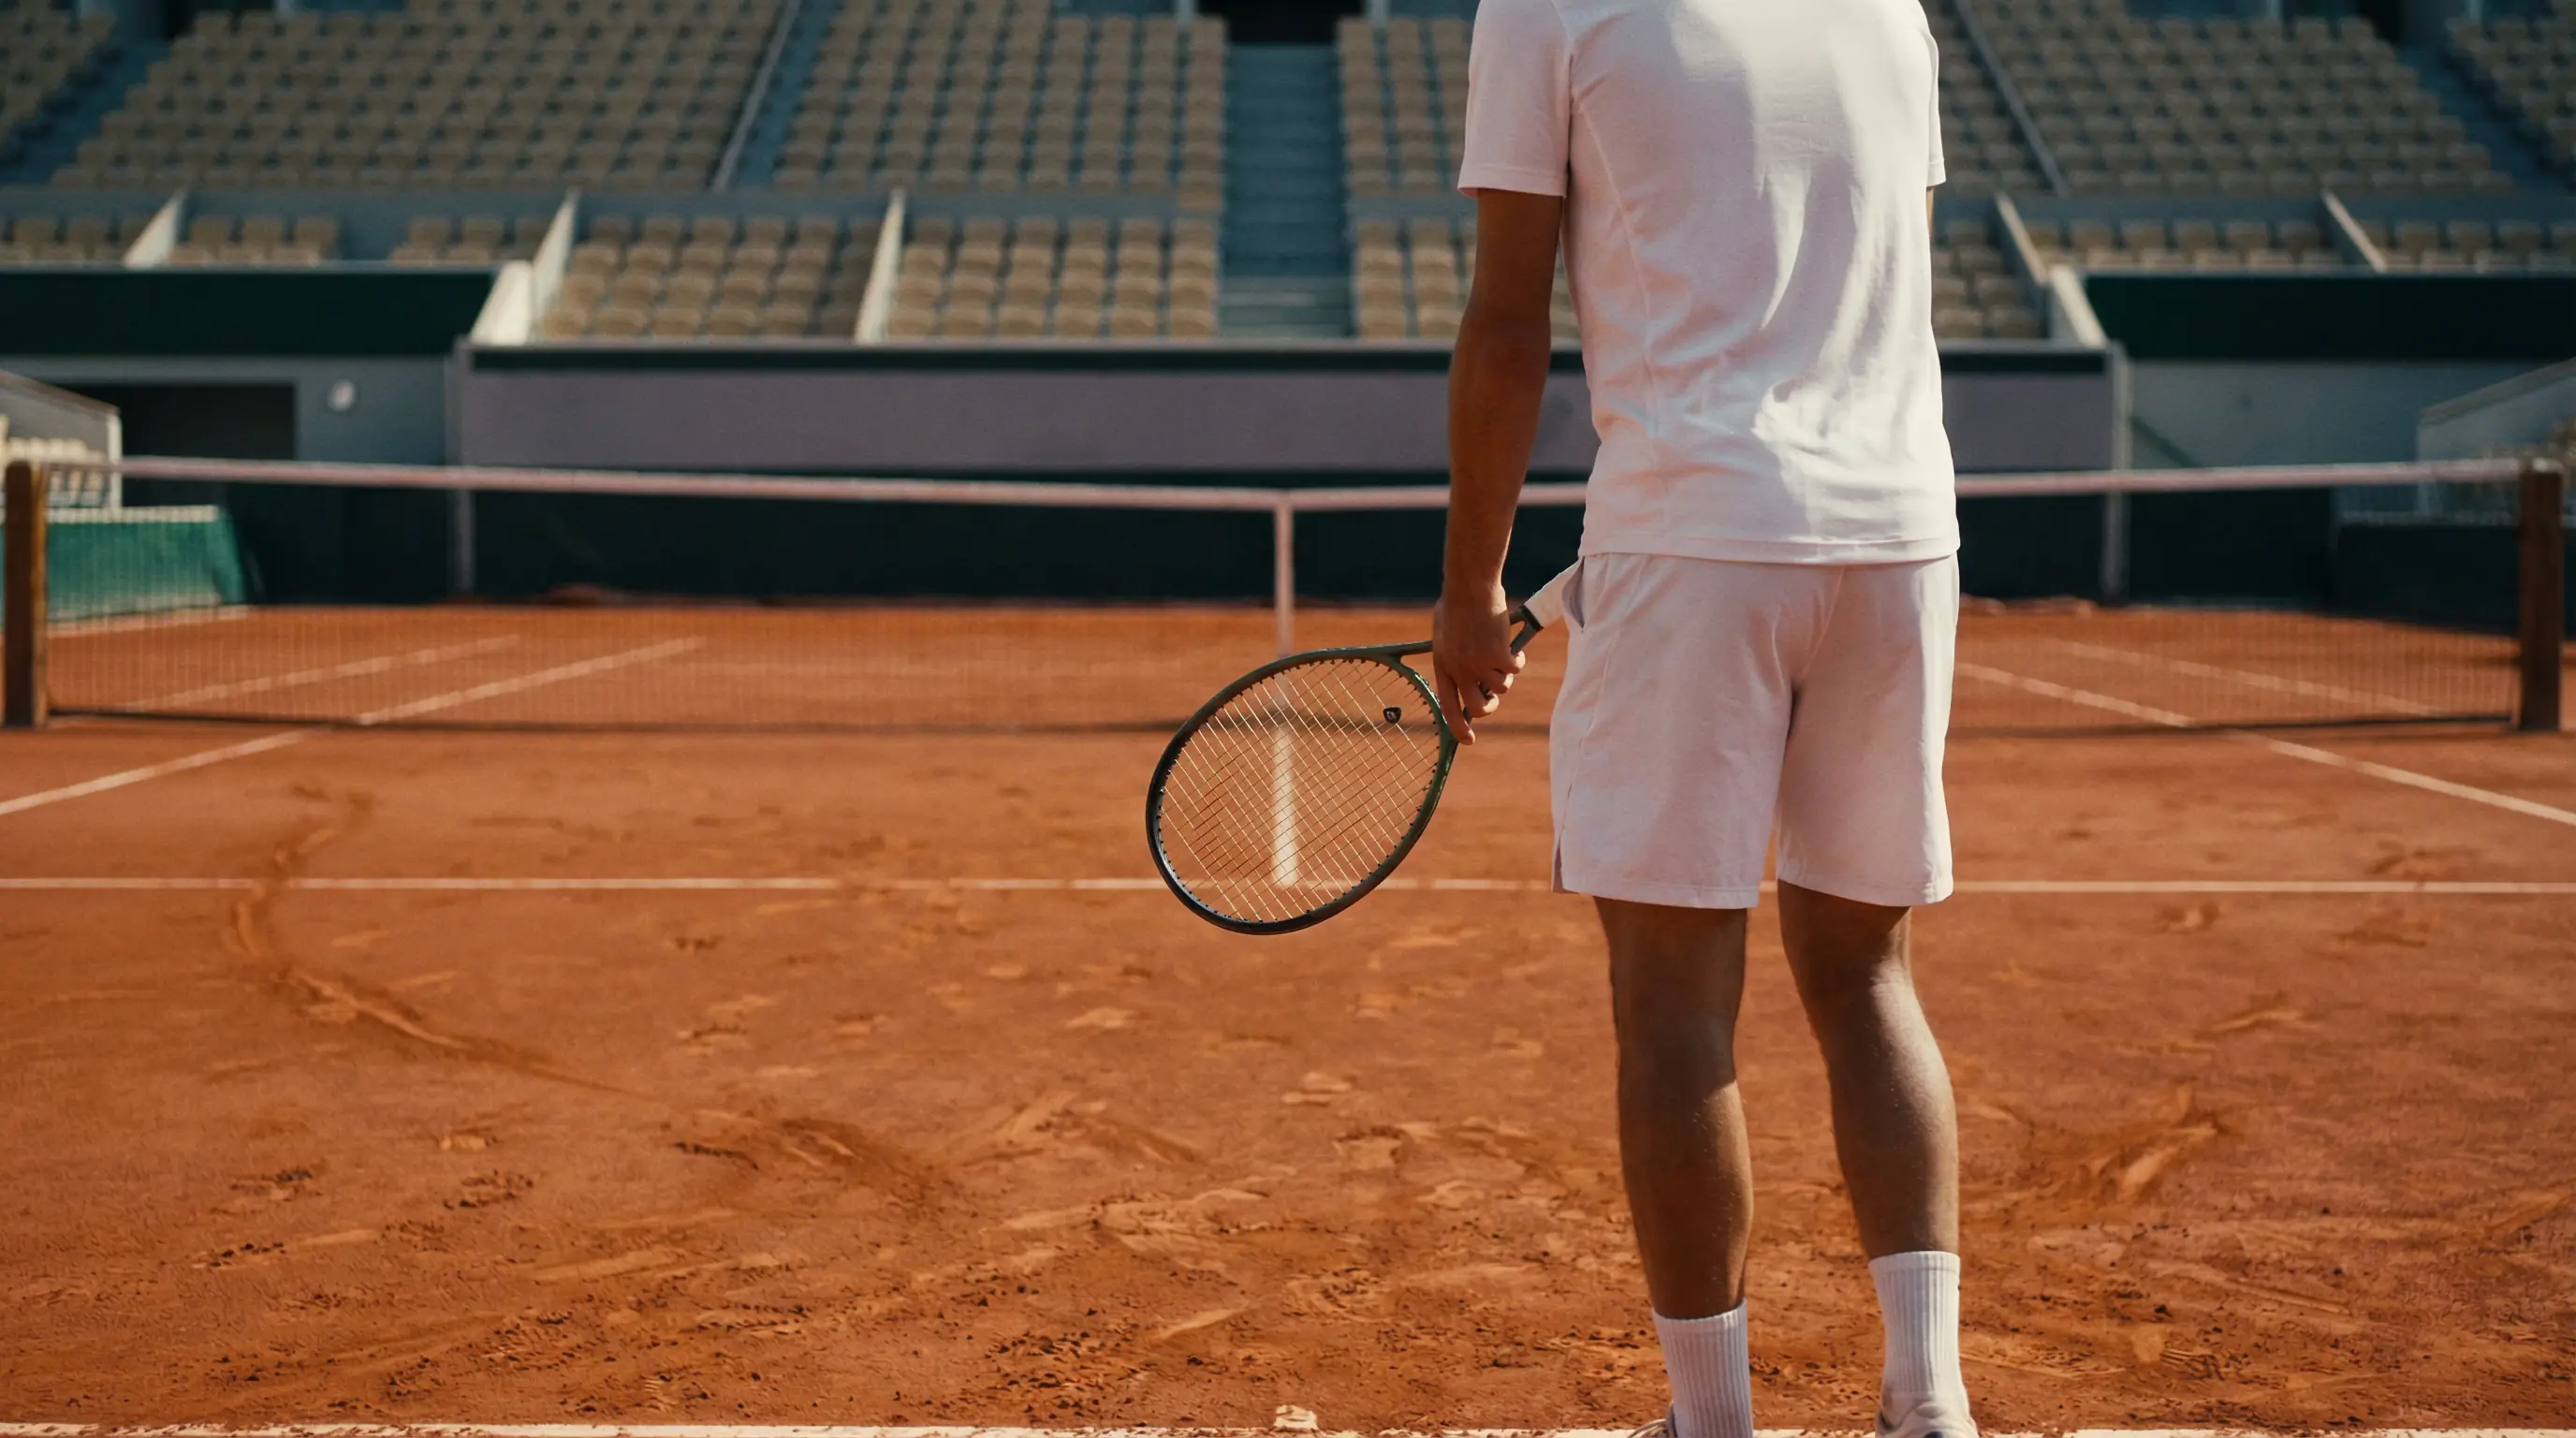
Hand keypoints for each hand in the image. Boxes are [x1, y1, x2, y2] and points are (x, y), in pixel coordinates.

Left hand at [1431, 583, 1524, 744]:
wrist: (1471, 585)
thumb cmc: (1456, 602)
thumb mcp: (1444, 632)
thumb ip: (1452, 655)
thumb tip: (1465, 675)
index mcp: (1442, 664)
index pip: (1448, 705)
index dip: (1458, 726)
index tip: (1468, 740)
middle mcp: (1459, 669)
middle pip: (1479, 706)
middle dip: (1490, 705)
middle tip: (1494, 695)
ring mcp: (1480, 663)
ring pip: (1501, 688)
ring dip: (1506, 676)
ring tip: (1503, 656)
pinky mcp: (1499, 654)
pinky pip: (1515, 669)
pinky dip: (1518, 659)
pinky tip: (1513, 646)